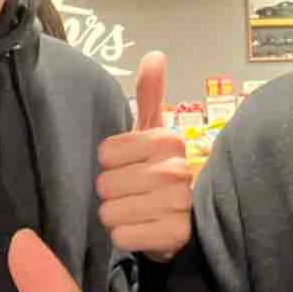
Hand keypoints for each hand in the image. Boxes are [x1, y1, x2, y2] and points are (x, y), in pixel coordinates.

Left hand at [96, 51, 191, 262]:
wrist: (188, 221)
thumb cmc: (159, 171)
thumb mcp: (153, 132)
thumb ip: (150, 94)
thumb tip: (155, 55)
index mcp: (168, 140)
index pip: (105, 154)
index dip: (110, 164)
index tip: (128, 167)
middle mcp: (176, 170)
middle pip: (105, 185)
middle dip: (112, 193)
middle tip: (132, 194)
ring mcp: (179, 204)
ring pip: (110, 213)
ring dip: (117, 216)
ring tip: (137, 212)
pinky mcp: (175, 236)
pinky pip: (122, 236)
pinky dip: (125, 237)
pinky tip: (142, 231)